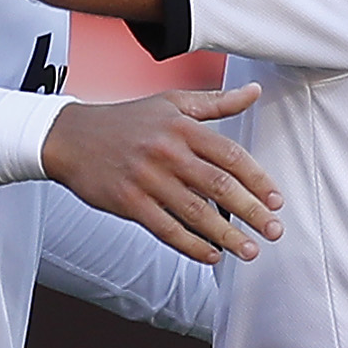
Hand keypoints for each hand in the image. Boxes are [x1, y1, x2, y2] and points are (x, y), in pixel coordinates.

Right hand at [42, 85, 281, 263]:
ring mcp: (148, 178)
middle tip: (273, 230)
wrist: (71, 137)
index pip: (231, 155)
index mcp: (183, 126)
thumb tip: (255, 93)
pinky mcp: (129, 202)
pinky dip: (191, 245)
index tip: (276, 200)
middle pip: (219, 186)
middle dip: (252, 211)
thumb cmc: (126, 120)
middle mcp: (168, 151)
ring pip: (196, 212)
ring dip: (227, 235)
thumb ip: (216, 102)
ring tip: (249, 250)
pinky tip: (211, 255)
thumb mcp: (172, 102)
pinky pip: (166, 228)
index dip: (258, 180)